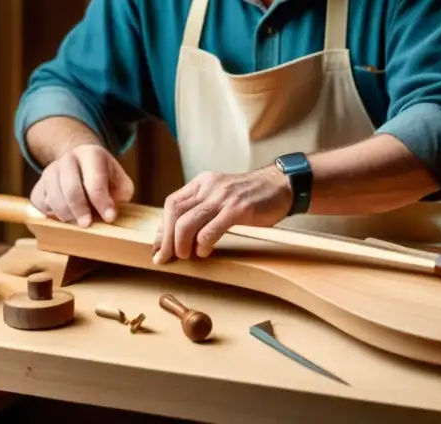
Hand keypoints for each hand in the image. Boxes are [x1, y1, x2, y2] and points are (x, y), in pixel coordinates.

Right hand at [30, 144, 134, 226]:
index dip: (102, 202)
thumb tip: (110, 213)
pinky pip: (41, 205)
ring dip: (67, 215)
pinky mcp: (38, 187)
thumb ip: (122, 194)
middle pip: (71, 189)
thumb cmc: (104, 178)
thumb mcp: (120, 180)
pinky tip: (65, 215)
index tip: (110, 217)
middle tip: (88, 224)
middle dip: (80, 210)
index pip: (95, 180)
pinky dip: (52, 214)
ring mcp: (49, 171)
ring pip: (54, 198)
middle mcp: (68, 159)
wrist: (79, 165)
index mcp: (91, 154)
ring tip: (78, 222)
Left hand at [152, 166, 292, 262]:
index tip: (158, 247)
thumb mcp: (221, 194)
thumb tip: (174, 232)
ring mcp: (223, 197)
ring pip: (187, 224)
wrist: (282, 185)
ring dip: (181, 245)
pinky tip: (205, 251)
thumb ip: (201, 208)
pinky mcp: (237, 209)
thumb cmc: (251, 195)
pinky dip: (202, 245)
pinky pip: (209, 231)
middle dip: (166, 240)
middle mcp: (209, 186)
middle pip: (174, 214)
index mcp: (202, 182)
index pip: (172, 204)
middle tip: (166, 258)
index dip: (161, 228)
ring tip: (187, 256)